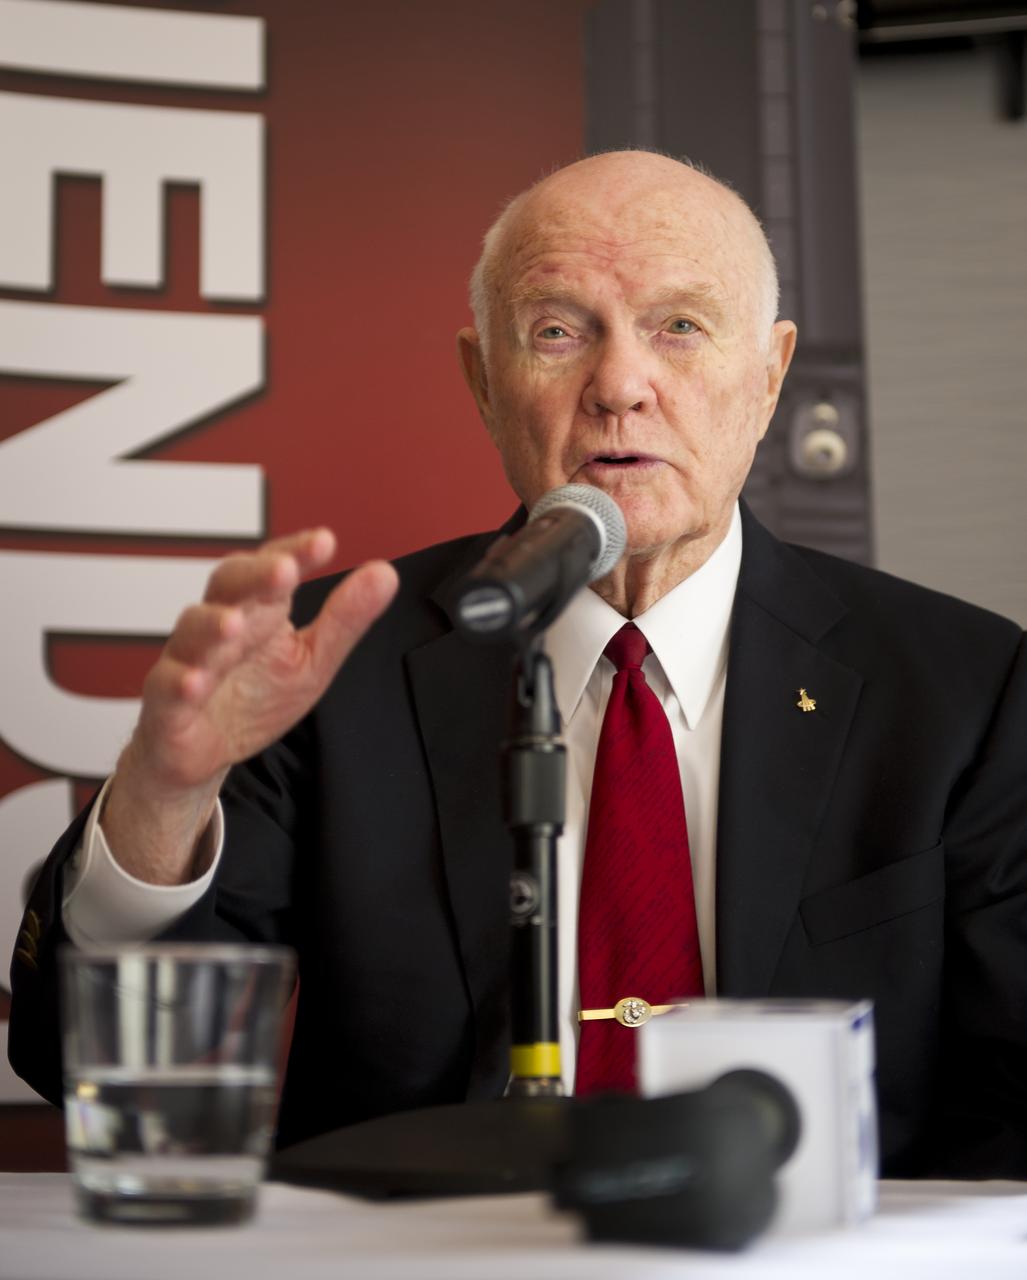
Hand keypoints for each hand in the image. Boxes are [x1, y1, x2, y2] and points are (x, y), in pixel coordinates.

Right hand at [104, 529, 397, 883]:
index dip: (295, 552)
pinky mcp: (168, 701)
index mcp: (261, 610)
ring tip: (235, 625)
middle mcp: (222, 625)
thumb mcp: (312, 661)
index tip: (324, 542)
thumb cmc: (255, 698)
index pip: (275, 568)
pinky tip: (195, 681)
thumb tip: (384, 574)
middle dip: (255, 576)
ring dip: (212, 626)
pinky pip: (168, 686)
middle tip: (284, 571)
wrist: (204, 752)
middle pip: (229, 584)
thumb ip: (344, 619)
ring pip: (193, 631)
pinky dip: (180, 681)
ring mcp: (191, 659)